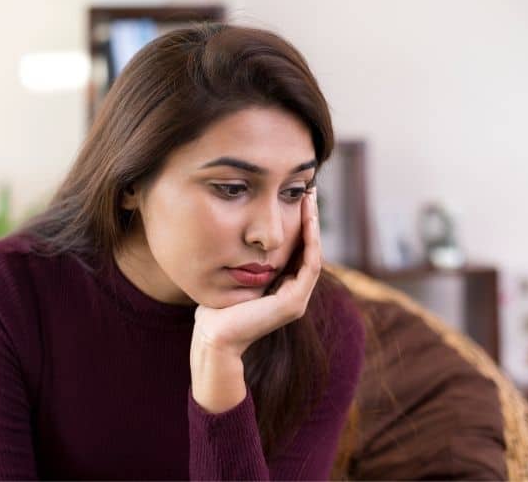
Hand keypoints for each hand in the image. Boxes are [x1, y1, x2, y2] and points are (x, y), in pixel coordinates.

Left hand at [191, 187, 321, 359]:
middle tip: (310, 190)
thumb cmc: (215, 309)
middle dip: (310, 218)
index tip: (296, 196)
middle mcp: (294, 293)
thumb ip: (243, 260)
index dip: (299, 223)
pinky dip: (310, 240)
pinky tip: (306, 219)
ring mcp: (297, 299)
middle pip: (309, 248)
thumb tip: (239, 234)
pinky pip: (310, 264)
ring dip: (313, 225)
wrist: (213, 337)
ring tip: (309, 199)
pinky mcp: (294, 302)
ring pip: (314, 253)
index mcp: (282, 288)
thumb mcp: (232, 275)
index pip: (298, 250)